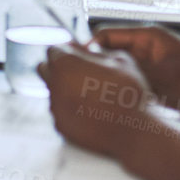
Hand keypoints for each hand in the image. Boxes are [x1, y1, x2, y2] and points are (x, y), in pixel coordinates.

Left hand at [36, 42, 163, 162]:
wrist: (133, 129)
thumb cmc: (127, 92)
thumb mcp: (119, 60)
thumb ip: (97, 50)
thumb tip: (90, 49)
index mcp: (65, 63)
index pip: (54, 49)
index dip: (67, 51)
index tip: (78, 55)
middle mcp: (54, 84)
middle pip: (46, 69)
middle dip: (59, 67)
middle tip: (80, 71)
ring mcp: (56, 106)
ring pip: (53, 90)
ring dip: (65, 88)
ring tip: (89, 93)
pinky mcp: (60, 124)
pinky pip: (59, 110)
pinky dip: (69, 108)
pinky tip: (89, 109)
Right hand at [89, 25, 179, 117]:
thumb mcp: (163, 77)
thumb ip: (131, 71)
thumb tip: (103, 70)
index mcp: (147, 36)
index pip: (106, 35)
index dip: (90, 49)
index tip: (79, 64)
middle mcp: (146, 47)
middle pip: (111, 54)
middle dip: (101, 68)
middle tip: (89, 84)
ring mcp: (150, 63)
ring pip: (120, 70)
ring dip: (115, 82)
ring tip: (106, 95)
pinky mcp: (155, 79)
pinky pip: (132, 82)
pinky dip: (127, 92)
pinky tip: (124, 105)